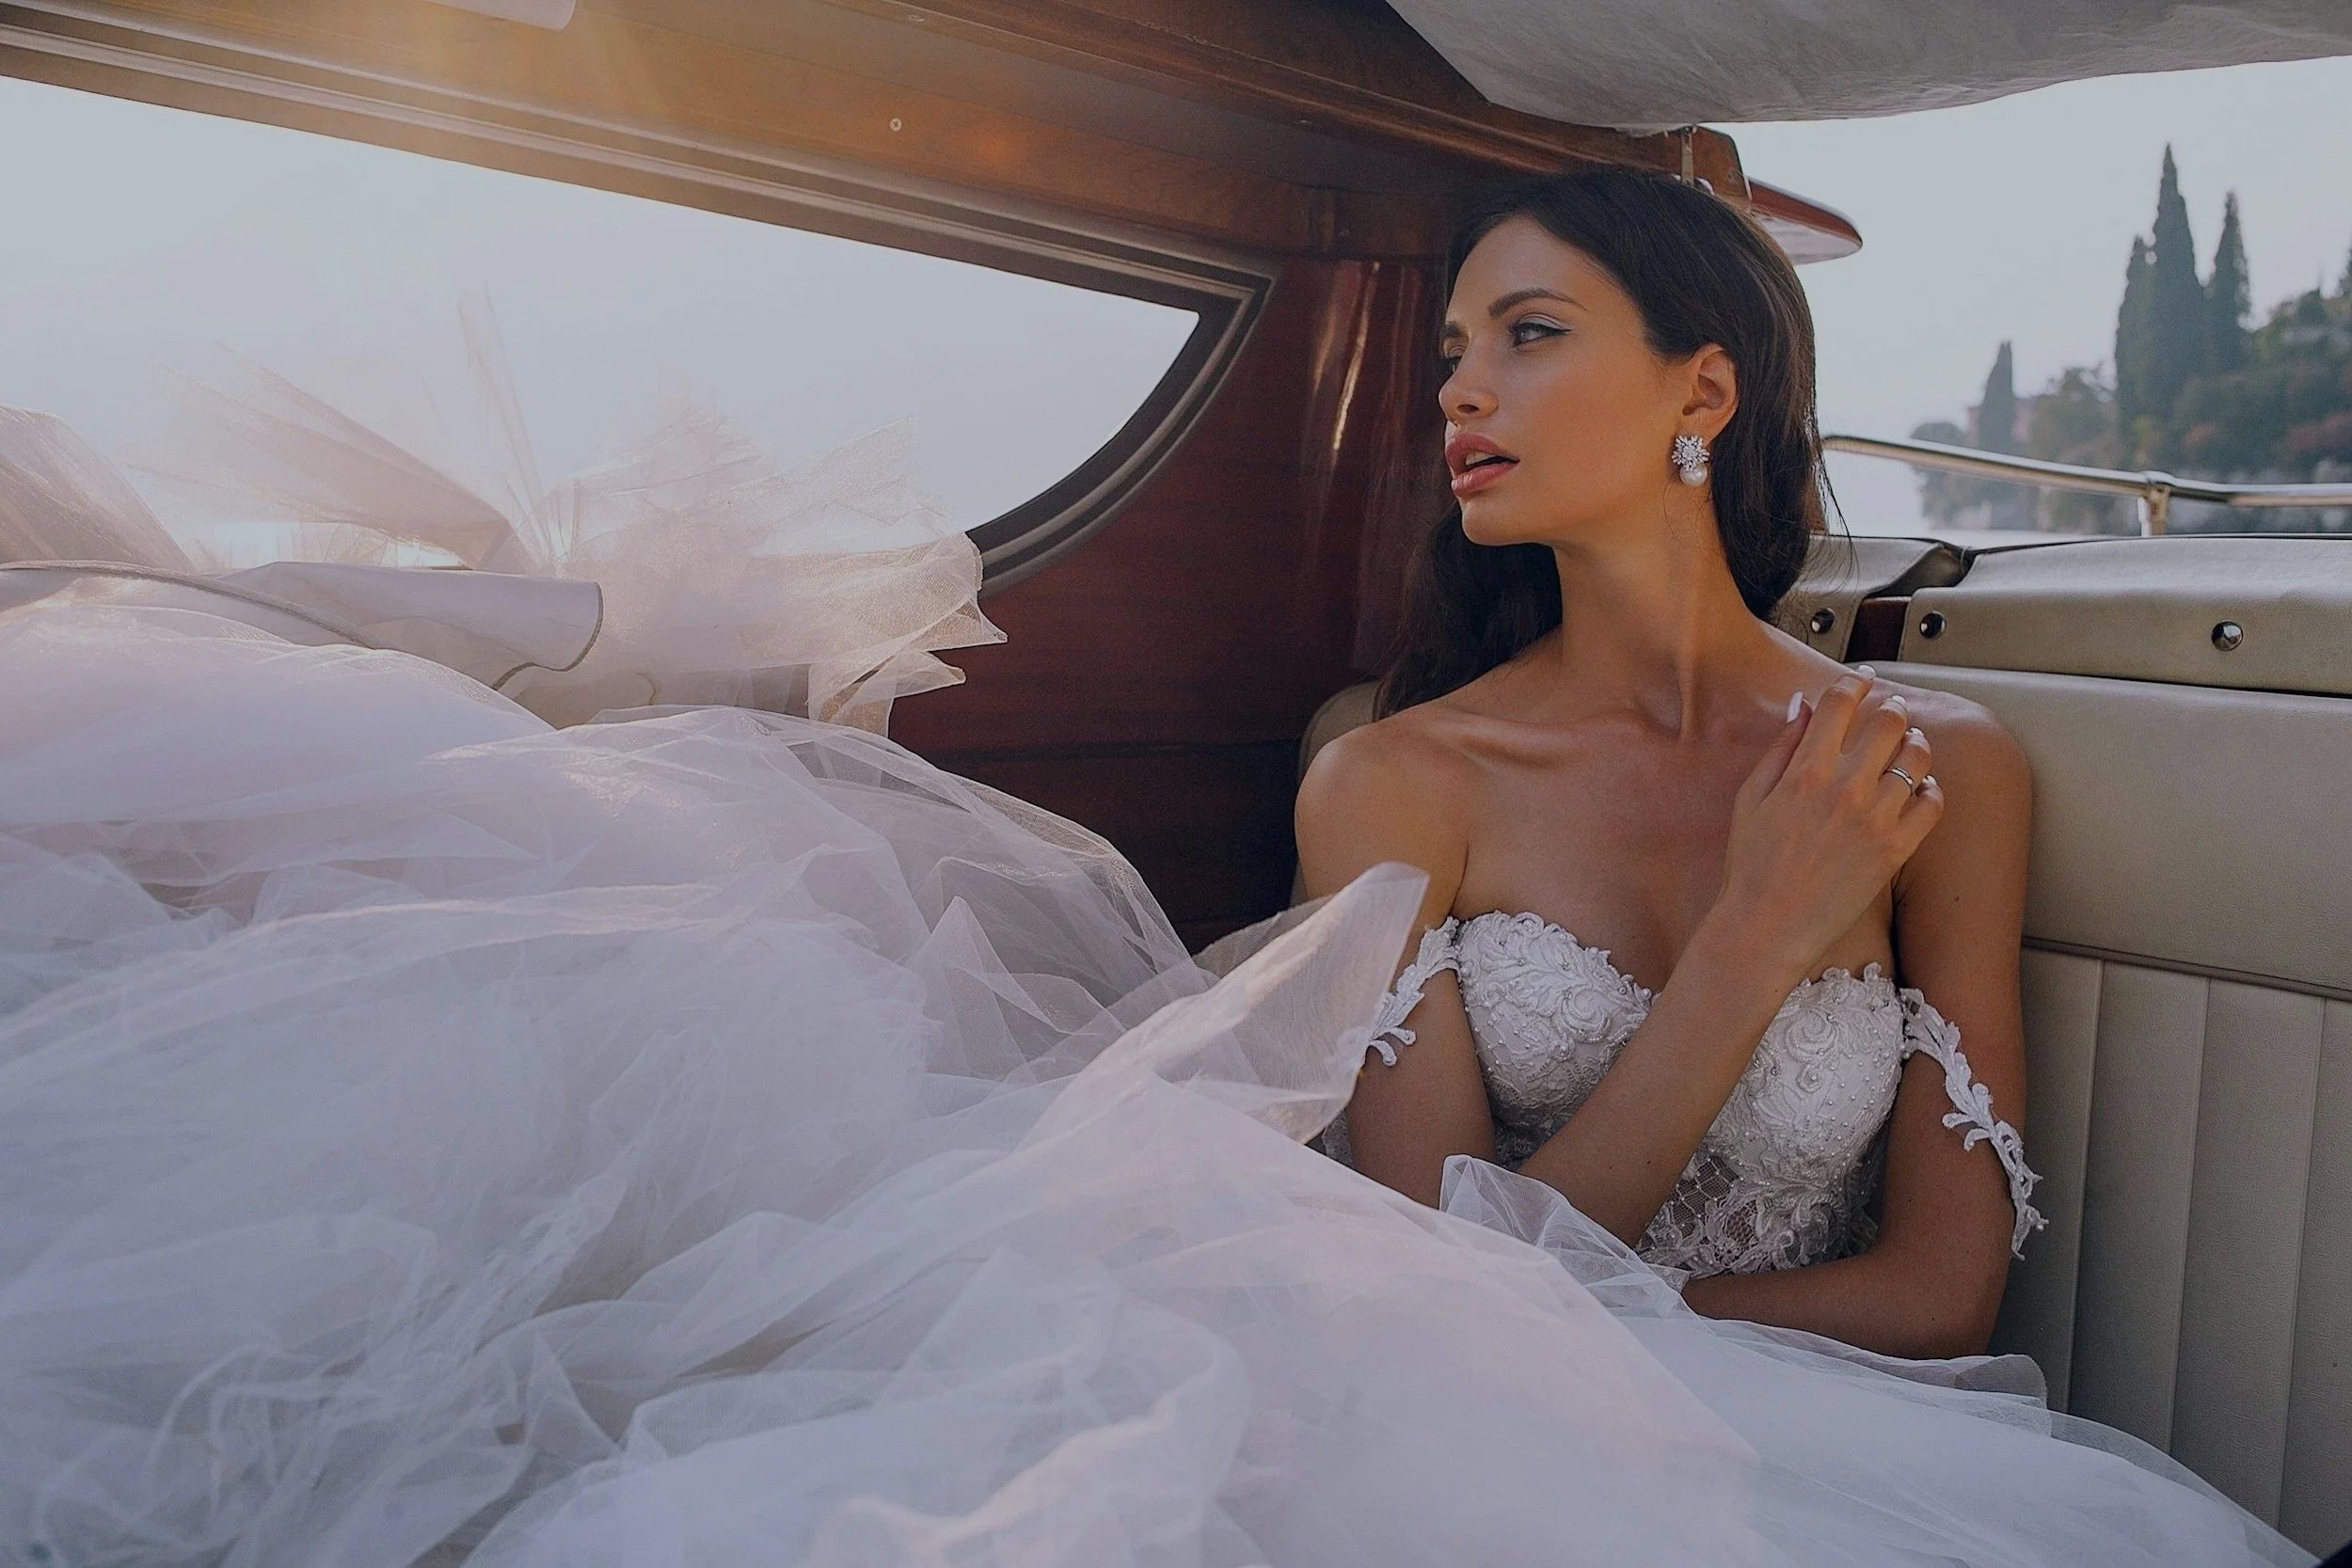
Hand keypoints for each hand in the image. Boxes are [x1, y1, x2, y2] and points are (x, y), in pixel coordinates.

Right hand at [1714, 671, 1943, 982]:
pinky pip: (1933, 804)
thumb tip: (1802, 705)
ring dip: (1915, 744)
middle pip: (1889, 723)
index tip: (1863, 680)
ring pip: (1917, 759)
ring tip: (1910, 746)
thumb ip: (1779, 747)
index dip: (1855, 683)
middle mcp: (1845, 788)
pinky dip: (1931, 790)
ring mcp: (1875, 819)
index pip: (1841, 704)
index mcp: (1805, 770)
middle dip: (1893, 709)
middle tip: (1893, 711)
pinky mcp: (1896, 850)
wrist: (1767, 925)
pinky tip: (1919, 790)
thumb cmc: (1751, 864)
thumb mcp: (1750, 797)